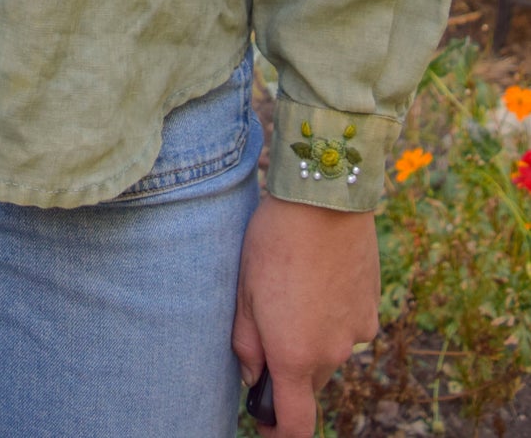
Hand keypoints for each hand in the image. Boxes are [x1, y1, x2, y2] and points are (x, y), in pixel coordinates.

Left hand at [232, 193, 378, 436]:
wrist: (325, 200)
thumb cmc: (274, 242)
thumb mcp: (243, 291)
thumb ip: (246, 343)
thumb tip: (253, 377)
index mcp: (295, 356)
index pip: (295, 424)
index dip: (278, 432)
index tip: (264, 422)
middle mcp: (332, 354)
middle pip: (310, 383)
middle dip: (290, 369)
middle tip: (269, 323)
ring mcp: (356, 333)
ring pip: (329, 353)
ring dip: (312, 338)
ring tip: (293, 289)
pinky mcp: (371, 309)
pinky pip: (347, 327)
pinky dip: (332, 316)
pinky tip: (318, 279)